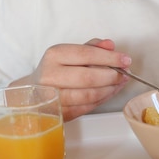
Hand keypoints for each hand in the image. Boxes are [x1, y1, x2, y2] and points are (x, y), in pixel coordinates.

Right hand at [11, 38, 130, 120]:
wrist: (32, 93)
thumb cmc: (56, 70)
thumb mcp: (70, 53)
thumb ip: (91, 47)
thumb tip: (110, 45)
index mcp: (54, 55)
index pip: (86, 54)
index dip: (110, 58)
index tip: (126, 60)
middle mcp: (50, 75)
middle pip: (88, 77)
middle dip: (112, 76)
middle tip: (125, 74)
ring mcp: (52, 97)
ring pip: (88, 96)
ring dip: (109, 90)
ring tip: (119, 84)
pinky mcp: (58, 113)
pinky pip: (86, 108)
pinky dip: (101, 100)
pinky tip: (109, 93)